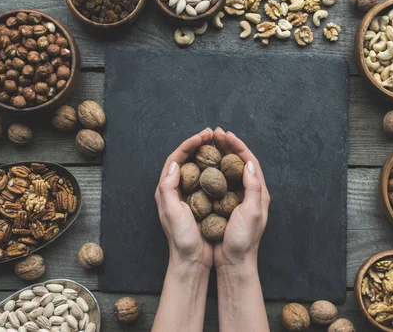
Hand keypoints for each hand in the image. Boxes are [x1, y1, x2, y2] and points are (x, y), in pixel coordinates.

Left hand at [155, 128, 213, 269]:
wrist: (192, 261)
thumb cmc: (182, 239)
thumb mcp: (172, 213)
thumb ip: (168, 188)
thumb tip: (174, 163)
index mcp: (166, 190)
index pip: (176, 158)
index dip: (189, 144)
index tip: (203, 135)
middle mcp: (176, 189)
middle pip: (186, 159)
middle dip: (199, 144)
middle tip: (213, 133)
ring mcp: (189, 195)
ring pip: (197, 166)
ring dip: (207, 153)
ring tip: (220, 143)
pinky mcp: (200, 202)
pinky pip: (207, 178)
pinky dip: (215, 168)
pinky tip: (226, 164)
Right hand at [212, 128, 269, 268]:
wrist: (234, 263)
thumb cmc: (243, 240)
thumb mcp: (252, 213)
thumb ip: (253, 188)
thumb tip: (249, 163)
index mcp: (258, 192)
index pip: (249, 161)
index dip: (237, 145)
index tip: (224, 134)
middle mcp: (248, 193)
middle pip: (239, 161)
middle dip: (227, 145)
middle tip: (214, 133)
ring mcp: (236, 199)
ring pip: (228, 169)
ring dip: (219, 154)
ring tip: (208, 144)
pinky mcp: (225, 205)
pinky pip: (218, 181)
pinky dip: (211, 170)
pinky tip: (201, 166)